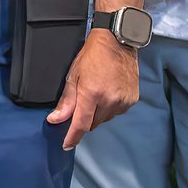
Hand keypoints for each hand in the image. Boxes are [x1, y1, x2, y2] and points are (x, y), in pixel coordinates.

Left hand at [47, 30, 139, 149]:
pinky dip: (109, 108)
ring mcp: (123, 101)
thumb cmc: (92, 56)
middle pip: (93, 124)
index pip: (81, 124)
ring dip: (97, 114)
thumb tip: (55, 120)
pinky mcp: (132, 100)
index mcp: (92, 93)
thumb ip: (66, 101)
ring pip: (104, 119)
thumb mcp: (73, 75)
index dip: (73, 137)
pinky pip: (116, 113)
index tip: (66, 145)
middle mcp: (109, 100)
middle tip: (80, 106)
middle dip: (83, 120)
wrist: (118, 43)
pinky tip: (106, 93)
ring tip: (95, 94)